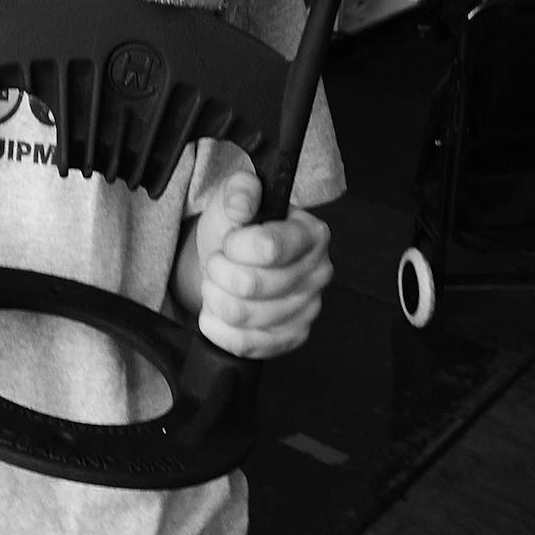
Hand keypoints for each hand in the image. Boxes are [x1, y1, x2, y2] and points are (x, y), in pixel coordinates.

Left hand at [193, 168, 332, 359]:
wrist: (229, 264)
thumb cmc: (237, 229)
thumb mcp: (233, 197)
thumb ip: (239, 190)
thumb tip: (242, 202)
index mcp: (311, 234)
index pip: (269, 248)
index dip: (235, 245)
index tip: (229, 240)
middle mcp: (318, 273)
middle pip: (251, 284)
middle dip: (218, 271)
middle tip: (218, 262)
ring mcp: (308, 310)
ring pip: (242, 315)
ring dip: (215, 296)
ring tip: (218, 283)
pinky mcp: (291, 338)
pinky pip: (244, 343)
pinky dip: (218, 326)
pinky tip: (218, 309)